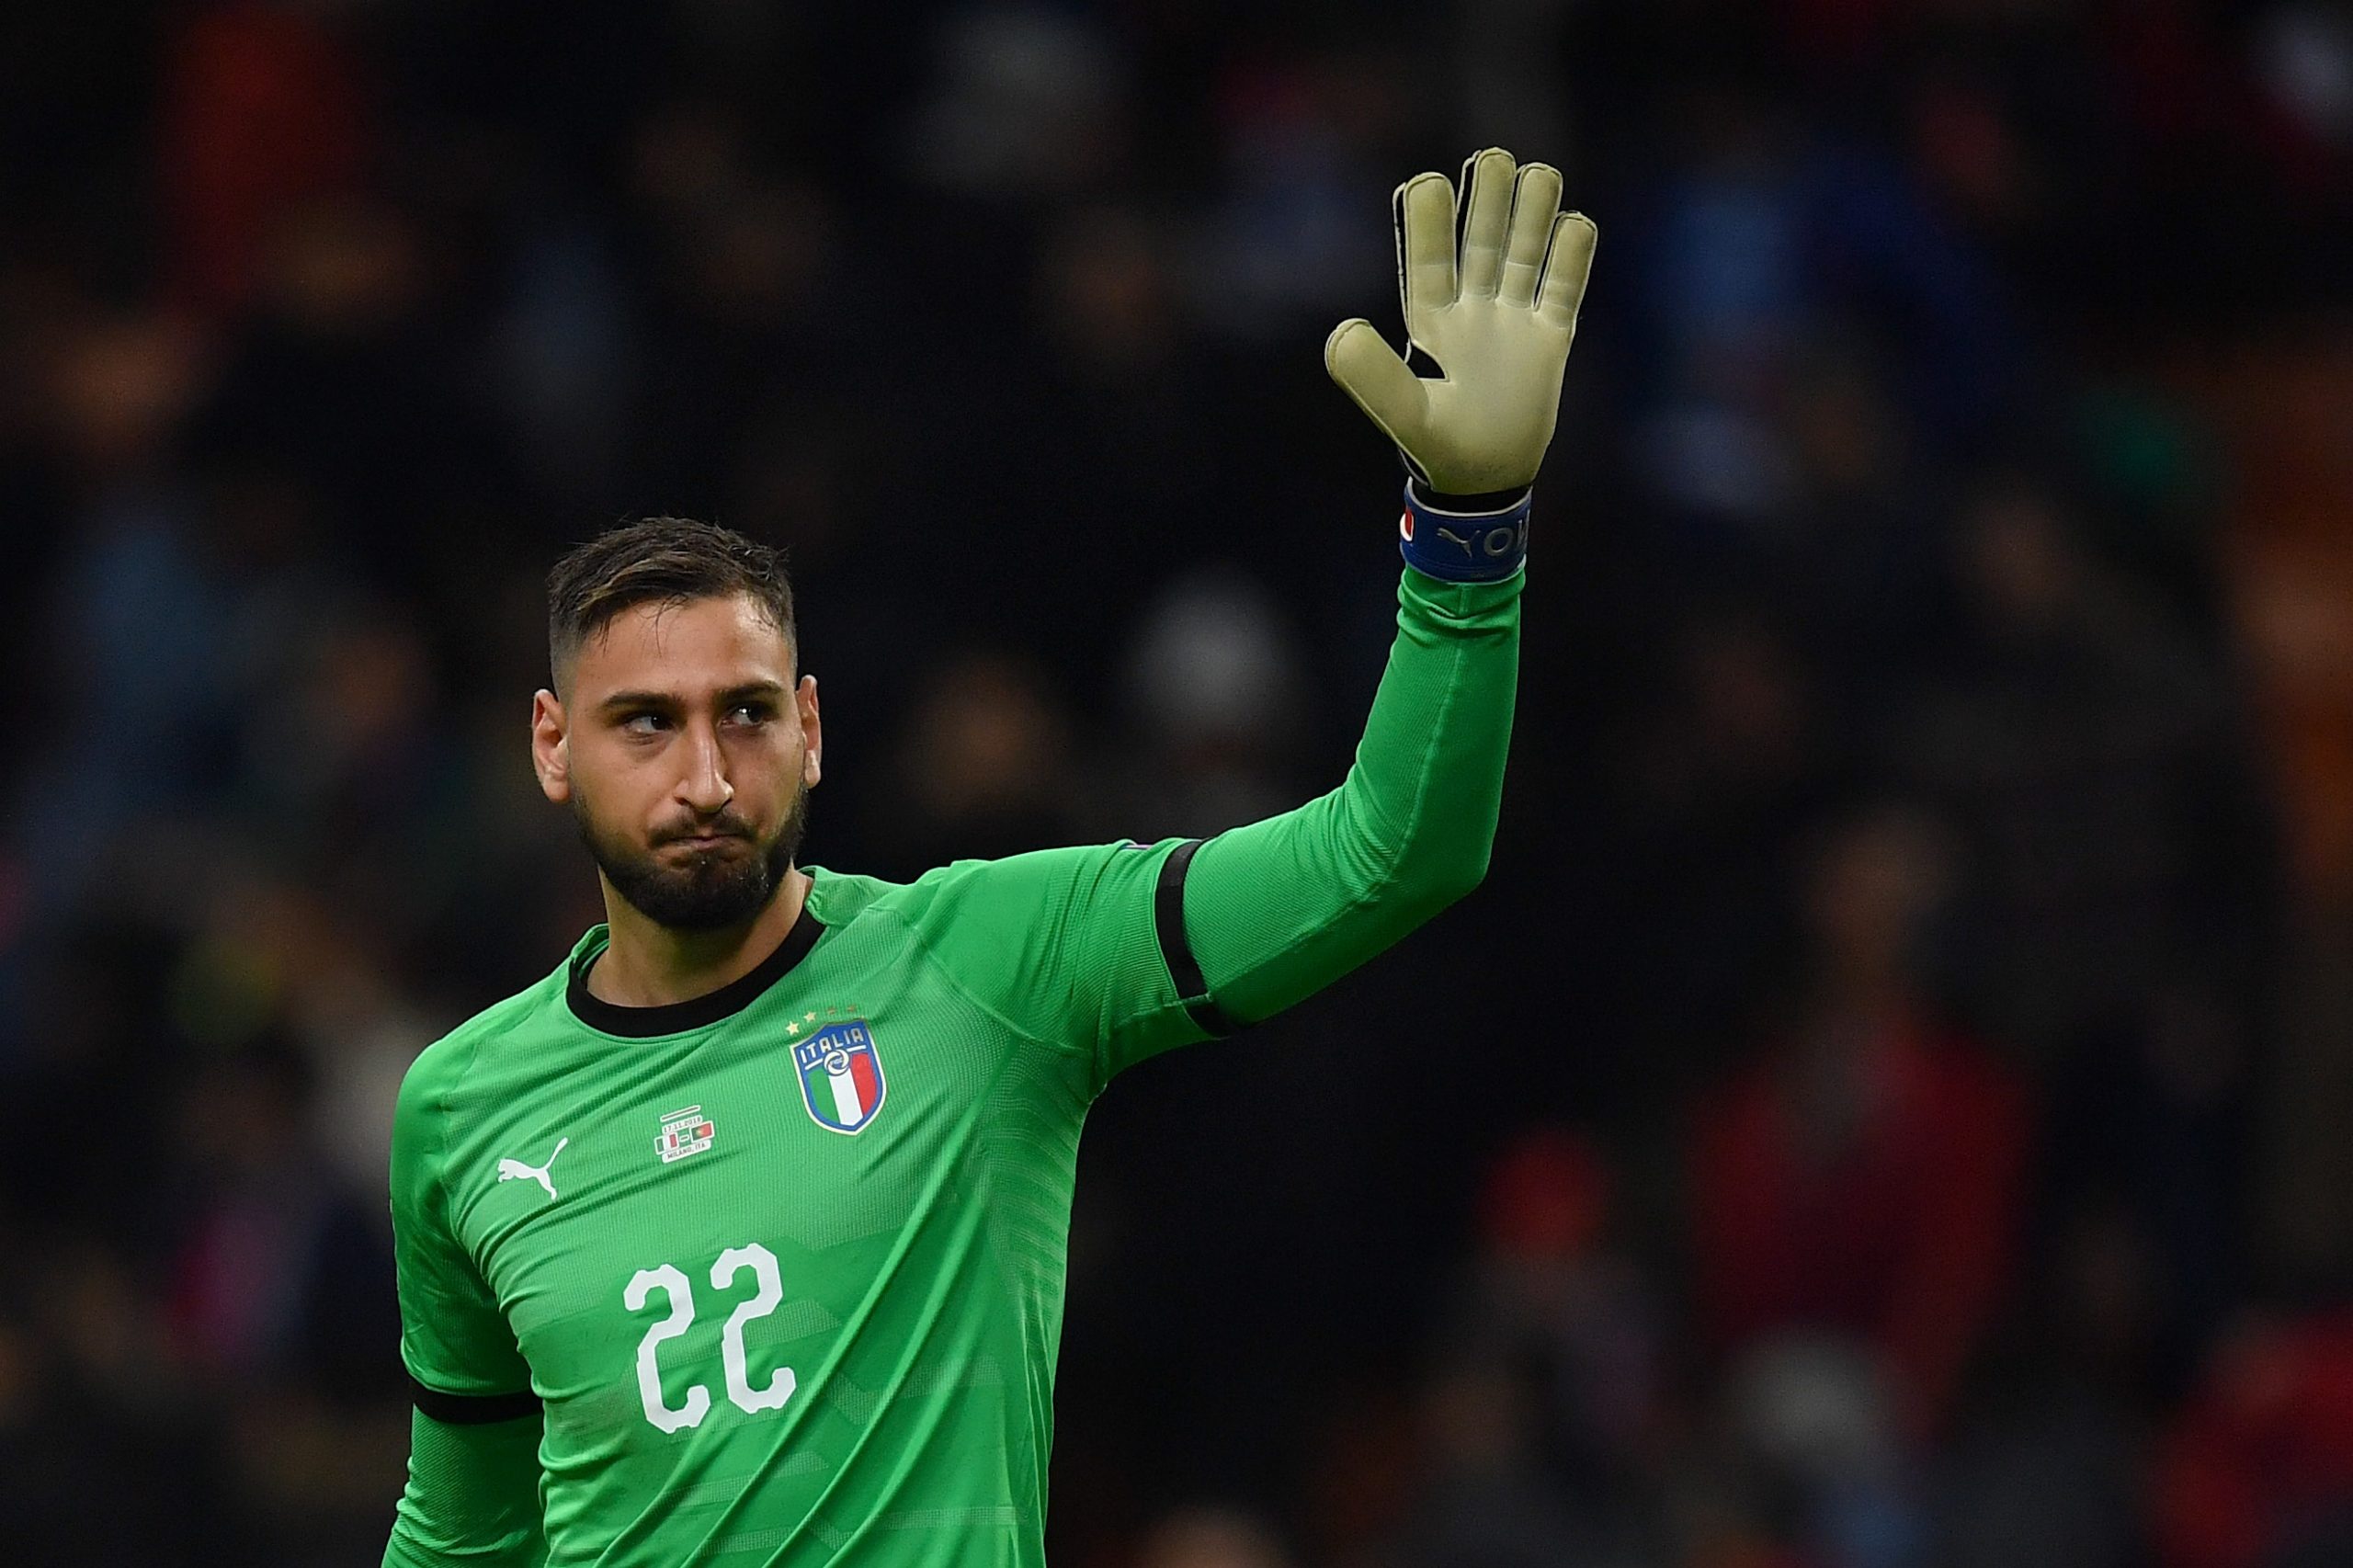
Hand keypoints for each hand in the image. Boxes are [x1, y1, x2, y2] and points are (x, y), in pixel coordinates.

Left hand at [1325, 148, 1595, 496]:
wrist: (1486, 481)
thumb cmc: (1439, 450)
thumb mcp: (1404, 413)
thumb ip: (1373, 376)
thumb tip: (1341, 331)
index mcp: (1430, 321)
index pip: (1430, 260)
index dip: (1428, 223)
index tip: (1426, 184)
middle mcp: (1471, 310)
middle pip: (1480, 242)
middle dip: (1487, 201)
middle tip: (1493, 159)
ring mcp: (1512, 320)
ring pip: (1522, 254)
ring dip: (1530, 216)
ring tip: (1539, 173)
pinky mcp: (1549, 339)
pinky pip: (1562, 290)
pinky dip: (1570, 259)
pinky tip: (1576, 224)